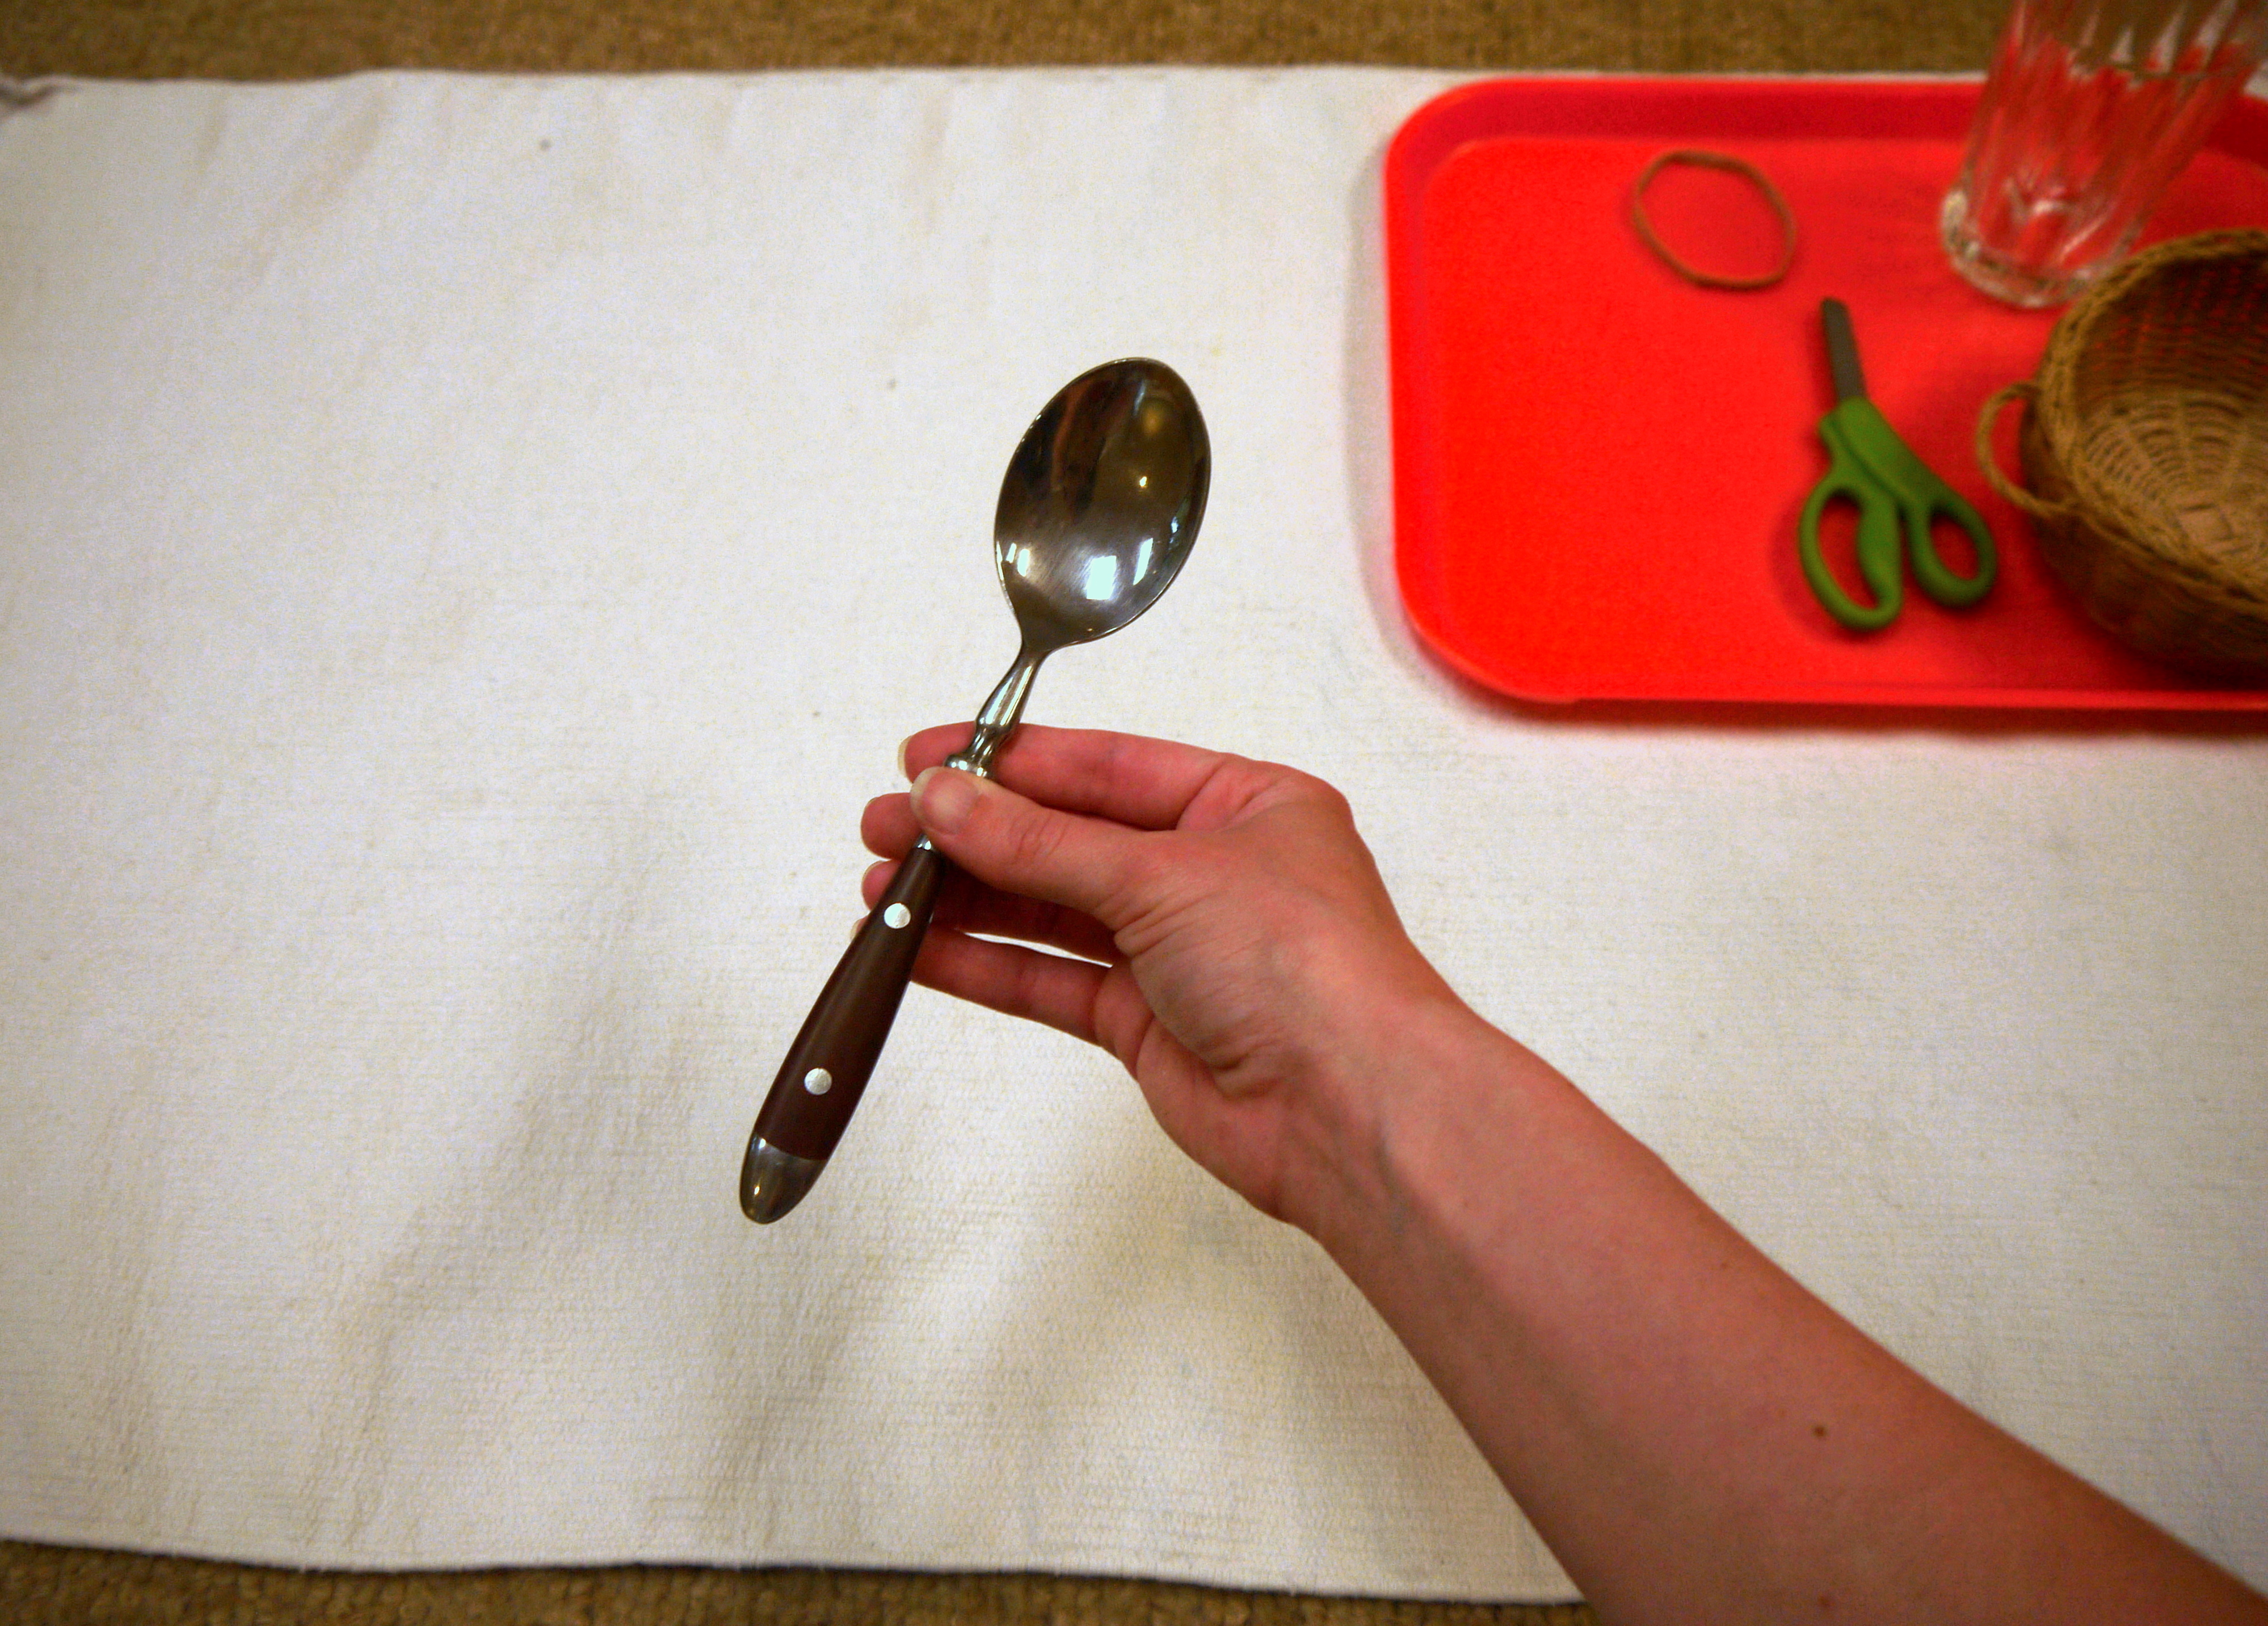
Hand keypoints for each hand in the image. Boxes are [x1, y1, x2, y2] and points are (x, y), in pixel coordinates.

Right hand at [860, 724, 1478, 1227]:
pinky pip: (1052, 981)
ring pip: (1052, 911)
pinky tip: (919, 949)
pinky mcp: (1148, 1025)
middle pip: (1070, 838)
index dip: (1011, 762)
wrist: (1350, 1107)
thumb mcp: (1161, 874)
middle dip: (975, 832)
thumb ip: (1041, 843)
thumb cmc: (1303, 966)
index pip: (1106, 767)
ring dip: (968, 899)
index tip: (925, 758)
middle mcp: (1211, 872)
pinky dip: (986, 964)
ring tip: (883, 886)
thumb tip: (946, 799)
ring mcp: (1179, 951)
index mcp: (1244, 805)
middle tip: (886, 825)